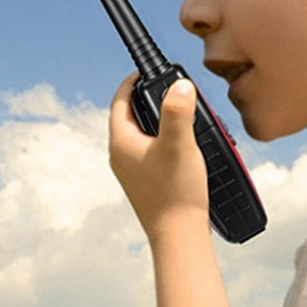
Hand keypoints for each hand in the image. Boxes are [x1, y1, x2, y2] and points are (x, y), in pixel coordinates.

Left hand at [108, 73, 210, 240]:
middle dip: (149, 100)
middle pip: (131, 116)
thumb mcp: (179, 143)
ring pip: (143, 134)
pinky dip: (166, 140)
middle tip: (170, 90)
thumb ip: (178, 111)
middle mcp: (121, 156)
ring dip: (159, 121)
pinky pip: (152, 151)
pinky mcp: (146, 182)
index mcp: (121, 142)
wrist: (178, 236)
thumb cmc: (175, 192)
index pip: (119, 101)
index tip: (145, 70)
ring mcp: (133, 171)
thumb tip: (179, 85)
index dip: (132, 82)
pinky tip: (187, 146)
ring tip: (182, 114)